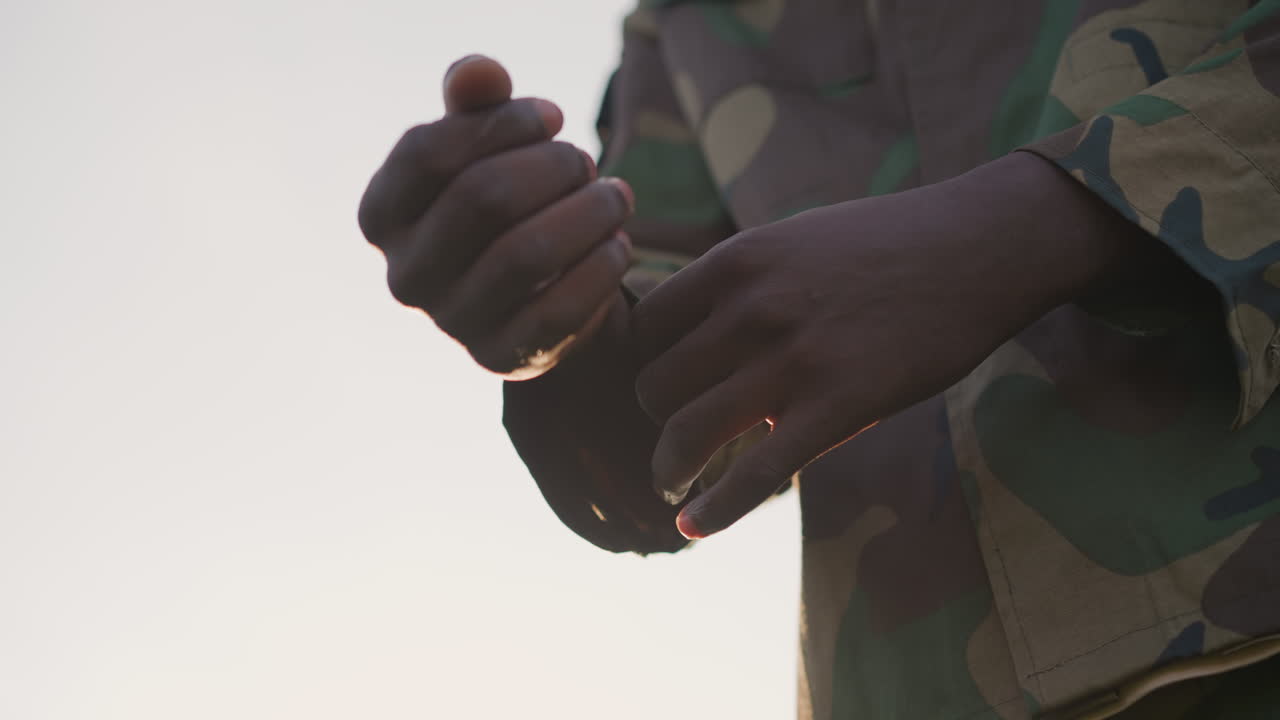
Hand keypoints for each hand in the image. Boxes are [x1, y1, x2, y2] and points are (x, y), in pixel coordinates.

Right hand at [358, 55, 634, 378]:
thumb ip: (476, 101)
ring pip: (526, 255)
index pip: (428, 153)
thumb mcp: (485, 146)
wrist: (532, 295)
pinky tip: (618, 244)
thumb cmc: (504, 203)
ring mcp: (451, 322)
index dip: (502, 123)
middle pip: (482, 198)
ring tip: (616, 197)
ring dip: (587, 213)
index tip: (553, 117)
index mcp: (382, 214)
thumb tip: (479, 74)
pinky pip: (560, 311)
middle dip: (552, 167)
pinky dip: (600, 268)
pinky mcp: (503, 357)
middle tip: (586, 162)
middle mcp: (404, 274)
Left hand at [632, 153, 1139, 538]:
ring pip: (687, 432)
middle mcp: (751, 309)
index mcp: (735, 261)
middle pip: (655, 385)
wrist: (979, 249)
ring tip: (672, 482)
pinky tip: (692, 526)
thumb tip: (689, 328)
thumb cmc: (883, 245)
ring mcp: (793, 361)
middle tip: (679, 434)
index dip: (646, 362)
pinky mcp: (838, 408)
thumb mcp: (791, 238)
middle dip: (659, 416)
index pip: (645, 327)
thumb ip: (737, 282)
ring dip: (669, 467)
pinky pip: (755, 474)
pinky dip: (714, 509)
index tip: (667, 382)